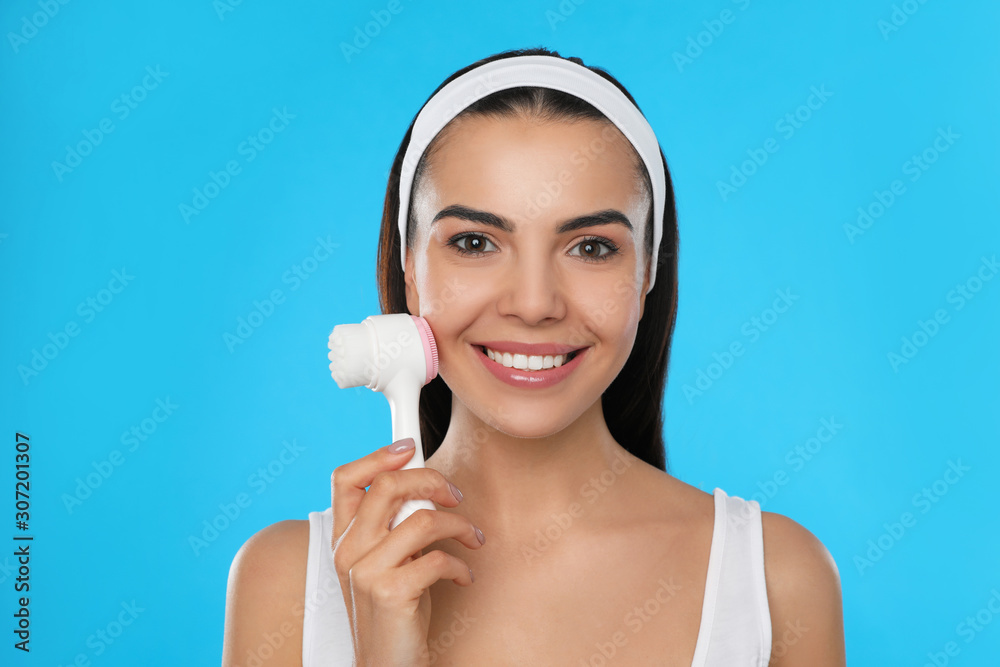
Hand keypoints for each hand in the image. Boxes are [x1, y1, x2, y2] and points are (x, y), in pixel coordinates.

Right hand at [330, 437, 484, 665]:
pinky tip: (462, 575)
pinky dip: (460, 564)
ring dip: (459, 525)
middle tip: (455, 495)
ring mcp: (366, 572)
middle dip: (432, 480)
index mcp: (343, 538)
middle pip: (389, 486)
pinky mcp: (391, 593)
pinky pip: (437, 558)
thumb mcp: (386, 560)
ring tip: (471, 539)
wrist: (386, 665)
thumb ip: (393, 524)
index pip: (345, 479)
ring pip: (422, 519)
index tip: (411, 447)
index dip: (379, 455)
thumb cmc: (395, 610)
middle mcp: (348, 551)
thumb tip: (425, 484)